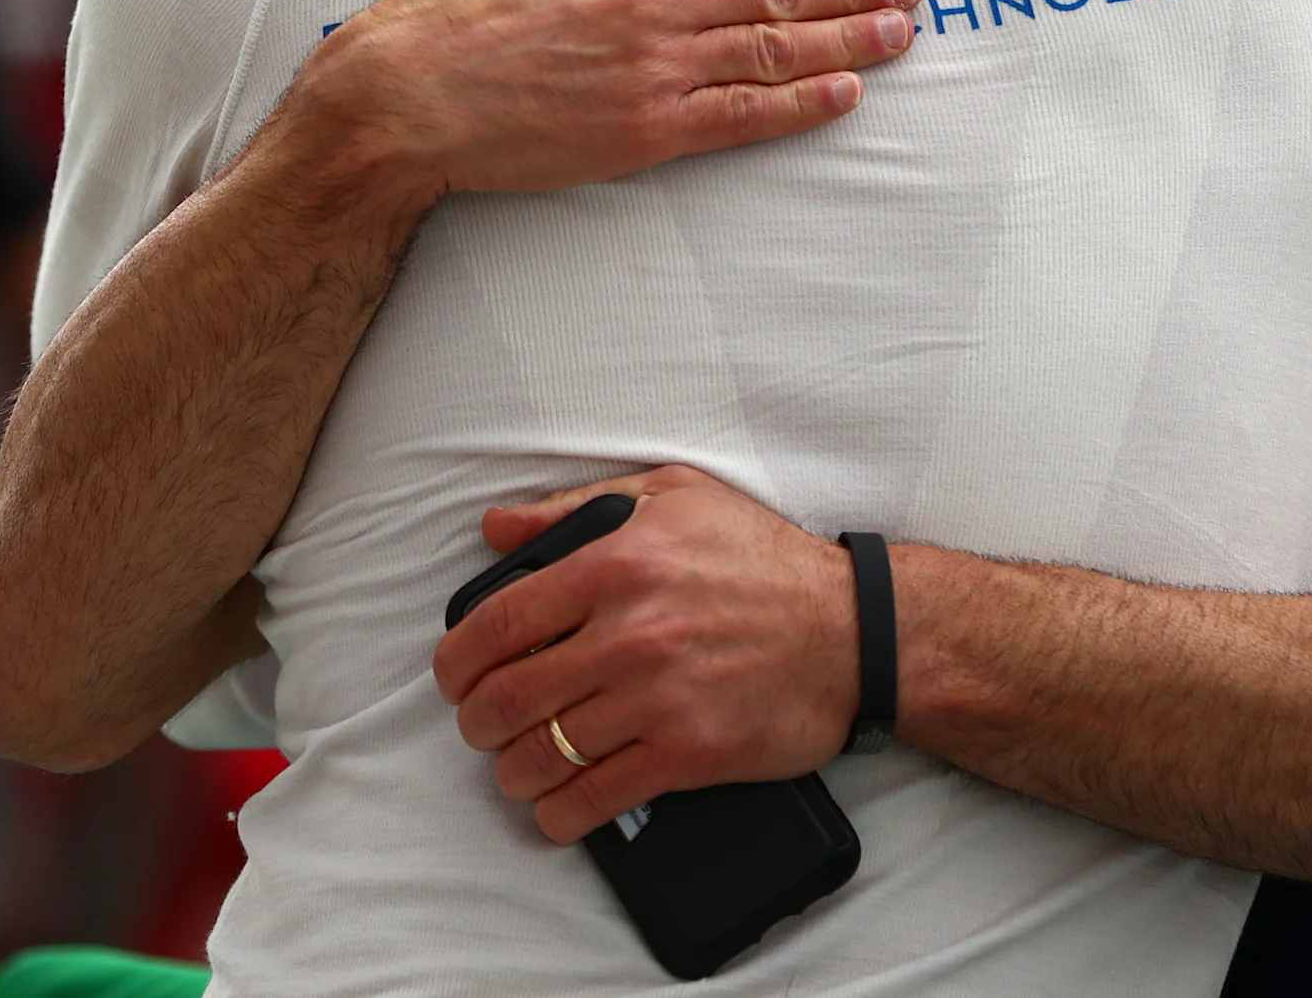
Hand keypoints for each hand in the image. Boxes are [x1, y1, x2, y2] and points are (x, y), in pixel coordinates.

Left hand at [433, 465, 858, 844]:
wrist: (857, 631)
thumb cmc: (764, 560)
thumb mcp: (675, 497)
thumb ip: (578, 507)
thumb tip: (497, 527)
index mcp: (616, 563)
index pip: (499, 621)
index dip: (457, 660)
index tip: (454, 677)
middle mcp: (629, 632)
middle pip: (508, 695)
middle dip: (476, 722)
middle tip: (481, 727)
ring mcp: (657, 698)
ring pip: (543, 752)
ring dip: (511, 771)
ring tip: (515, 767)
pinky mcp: (688, 754)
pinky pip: (596, 798)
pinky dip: (560, 814)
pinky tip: (556, 810)